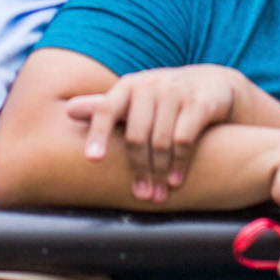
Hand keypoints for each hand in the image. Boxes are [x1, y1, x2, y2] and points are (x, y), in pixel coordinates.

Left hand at [67, 65, 245, 200]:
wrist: (212, 84)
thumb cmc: (163, 97)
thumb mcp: (135, 99)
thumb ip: (104, 106)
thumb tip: (67, 110)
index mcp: (129, 86)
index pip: (107, 109)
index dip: (98, 134)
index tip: (93, 159)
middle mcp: (150, 86)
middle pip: (136, 135)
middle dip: (137, 169)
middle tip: (140, 195)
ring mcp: (177, 93)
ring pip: (161, 141)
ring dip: (158, 173)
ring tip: (157, 195)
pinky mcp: (200, 104)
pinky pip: (185, 140)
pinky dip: (179, 164)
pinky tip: (175, 182)